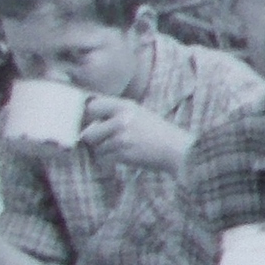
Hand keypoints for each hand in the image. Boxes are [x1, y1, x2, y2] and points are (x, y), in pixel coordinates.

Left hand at [77, 96, 193, 173]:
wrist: (176, 149)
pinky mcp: (122, 153)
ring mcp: (121, 137)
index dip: (89, 116)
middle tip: (106, 140)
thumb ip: (116, 113)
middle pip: (88, 132)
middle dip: (94, 139)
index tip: (93, 122)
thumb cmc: (157, 131)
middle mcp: (121, 120)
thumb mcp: (138, 113)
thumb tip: (88, 118)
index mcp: (125, 106)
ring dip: (105, 150)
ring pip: (97, 148)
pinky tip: (126, 155)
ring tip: (122, 148)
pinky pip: (104, 158)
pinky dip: (111, 159)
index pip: (92, 106)